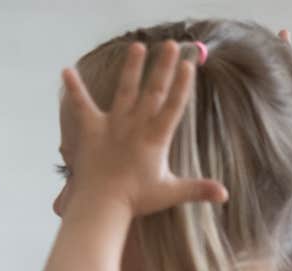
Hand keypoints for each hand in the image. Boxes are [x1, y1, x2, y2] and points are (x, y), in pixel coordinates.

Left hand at [61, 40, 228, 215]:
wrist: (102, 205)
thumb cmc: (135, 200)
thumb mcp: (170, 192)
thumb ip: (197, 189)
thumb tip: (225, 194)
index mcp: (156, 137)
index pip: (174, 105)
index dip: (182, 84)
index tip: (188, 64)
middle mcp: (136, 126)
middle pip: (154, 90)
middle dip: (163, 66)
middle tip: (170, 44)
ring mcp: (114, 125)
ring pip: (125, 90)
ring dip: (131, 67)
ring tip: (137, 46)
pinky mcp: (92, 129)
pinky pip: (81, 105)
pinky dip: (74, 88)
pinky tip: (66, 71)